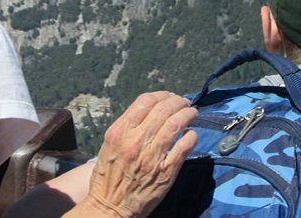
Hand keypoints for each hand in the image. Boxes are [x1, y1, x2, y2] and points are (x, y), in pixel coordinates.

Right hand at [81, 92, 197, 217]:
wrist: (110, 207)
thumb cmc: (108, 176)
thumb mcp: (110, 145)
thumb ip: (127, 127)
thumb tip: (150, 111)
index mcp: (120, 131)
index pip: (145, 101)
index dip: (162, 95)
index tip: (169, 97)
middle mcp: (135, 141)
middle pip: (164, 109)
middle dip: (178, 102)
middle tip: (185, 103)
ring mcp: (152, 156)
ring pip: (176, 124)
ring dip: (188, 115)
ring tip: (192, 113)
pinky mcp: (166, 172)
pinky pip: (184, 147)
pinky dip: (191, 136)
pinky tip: (191, 134)